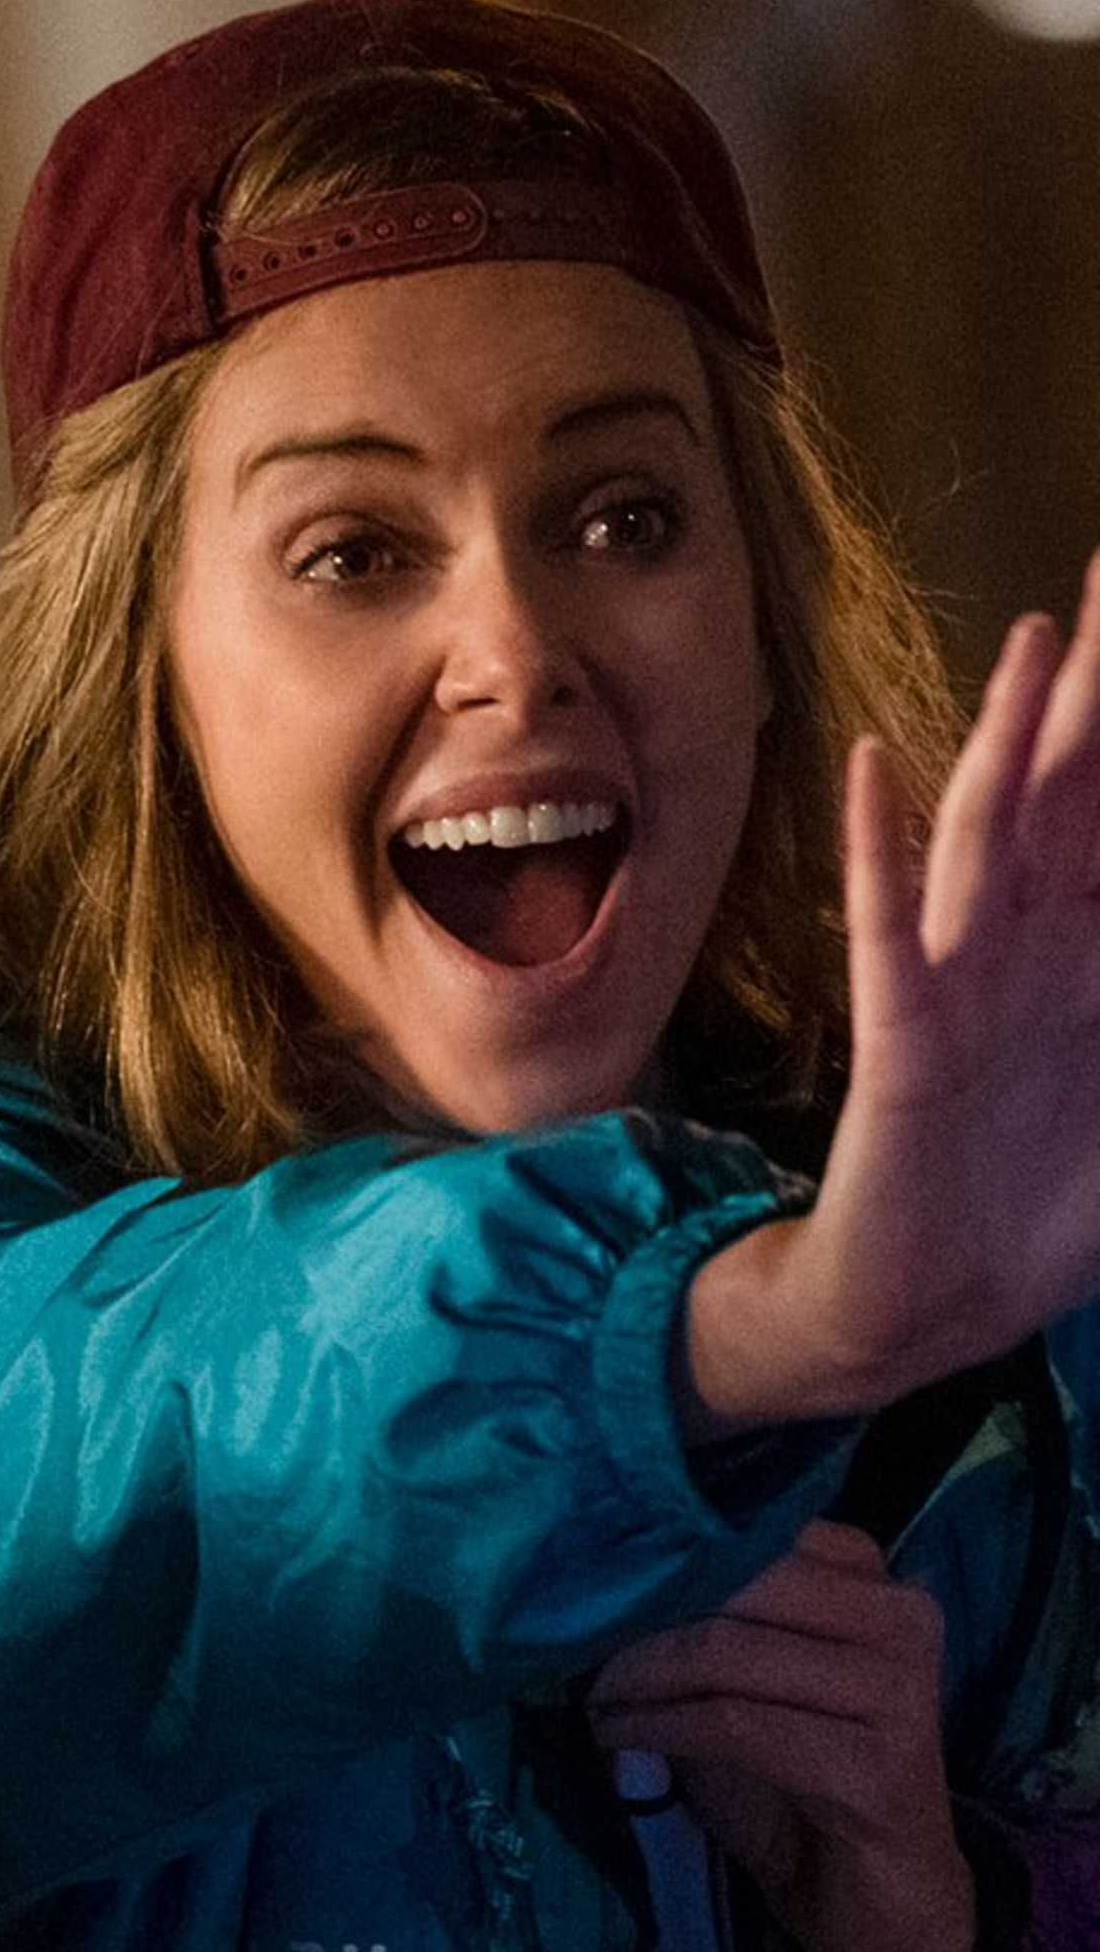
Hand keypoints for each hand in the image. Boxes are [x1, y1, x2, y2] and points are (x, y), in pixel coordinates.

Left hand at [584, 1520, 973, 1951]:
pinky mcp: (878, 1764)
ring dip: (634, 1676)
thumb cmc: (796, 1780)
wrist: (878, 1901)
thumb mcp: (737, 1683)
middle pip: (734, 1580)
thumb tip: (593, 1580)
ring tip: (590, 1695)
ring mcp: (898, 1688)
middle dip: (638, 1611)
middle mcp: (899, 1615)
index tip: (583, 1573)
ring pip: (724, 1652)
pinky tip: (615, 1736)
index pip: (749, 1527)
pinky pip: (734, 1724)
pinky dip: (658, 1727)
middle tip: (571, 1637)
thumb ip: (694, 1622)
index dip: (657, 1548)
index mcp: (869, 1577)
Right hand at [689, 553, 1099, 1428]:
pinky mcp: (906, 1043)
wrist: (925, 1310)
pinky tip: (874, 773)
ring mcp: (963, 988)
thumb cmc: (1036, 1218)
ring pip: (990, 837)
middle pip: (1076, 792)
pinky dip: (882, 852)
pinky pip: (889, 934)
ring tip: (1033, 640)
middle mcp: (1034, 953)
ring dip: (1008, 737)